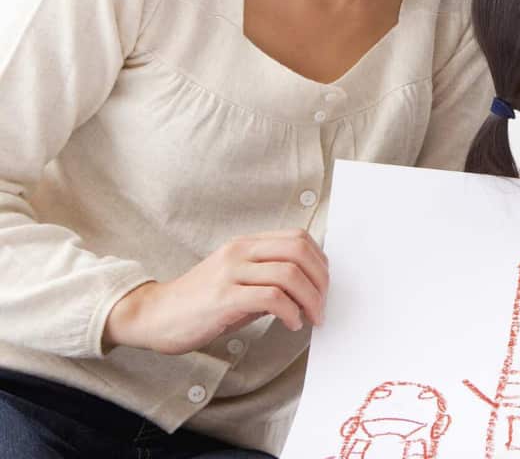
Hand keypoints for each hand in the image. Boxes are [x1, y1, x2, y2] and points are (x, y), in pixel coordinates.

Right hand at [104, 228, 328, 354]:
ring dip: (310, 299)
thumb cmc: (199, 302)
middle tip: (322, 305)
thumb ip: (269, 278)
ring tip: (311, 318)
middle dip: (321, 280)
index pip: (298, 237)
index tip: (324, 285)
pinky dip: (290, 311)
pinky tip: (291, 323)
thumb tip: (308, 288)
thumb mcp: (239, 280)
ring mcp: (230, 272)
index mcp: (246, 244)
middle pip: (299, 250)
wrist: (154, 315)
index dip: (319, 261)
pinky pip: (271, 297)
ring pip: (289, 273)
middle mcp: (239, 251)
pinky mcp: (223, 297)